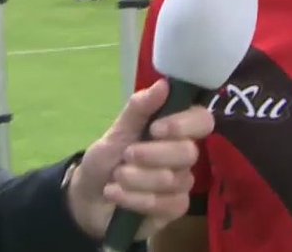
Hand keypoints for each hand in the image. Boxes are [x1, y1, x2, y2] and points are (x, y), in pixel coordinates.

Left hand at [66, 79, 215, 240]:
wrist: (89, 197)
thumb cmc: (107, 158)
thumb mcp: (117, 131)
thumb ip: (139, 108)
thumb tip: (164, 83)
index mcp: (175, 130)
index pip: (202, 121)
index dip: (184, 125)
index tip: (155, 129)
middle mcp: (184, 155)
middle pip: (188, 153)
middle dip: (152, 155)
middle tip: (126, 156)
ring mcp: (182, 183)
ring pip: (172, 180)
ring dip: (136, 178)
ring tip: (115, 177)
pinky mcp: (175, 208)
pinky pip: (166, 204)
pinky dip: (134, 199)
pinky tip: (116, 194)